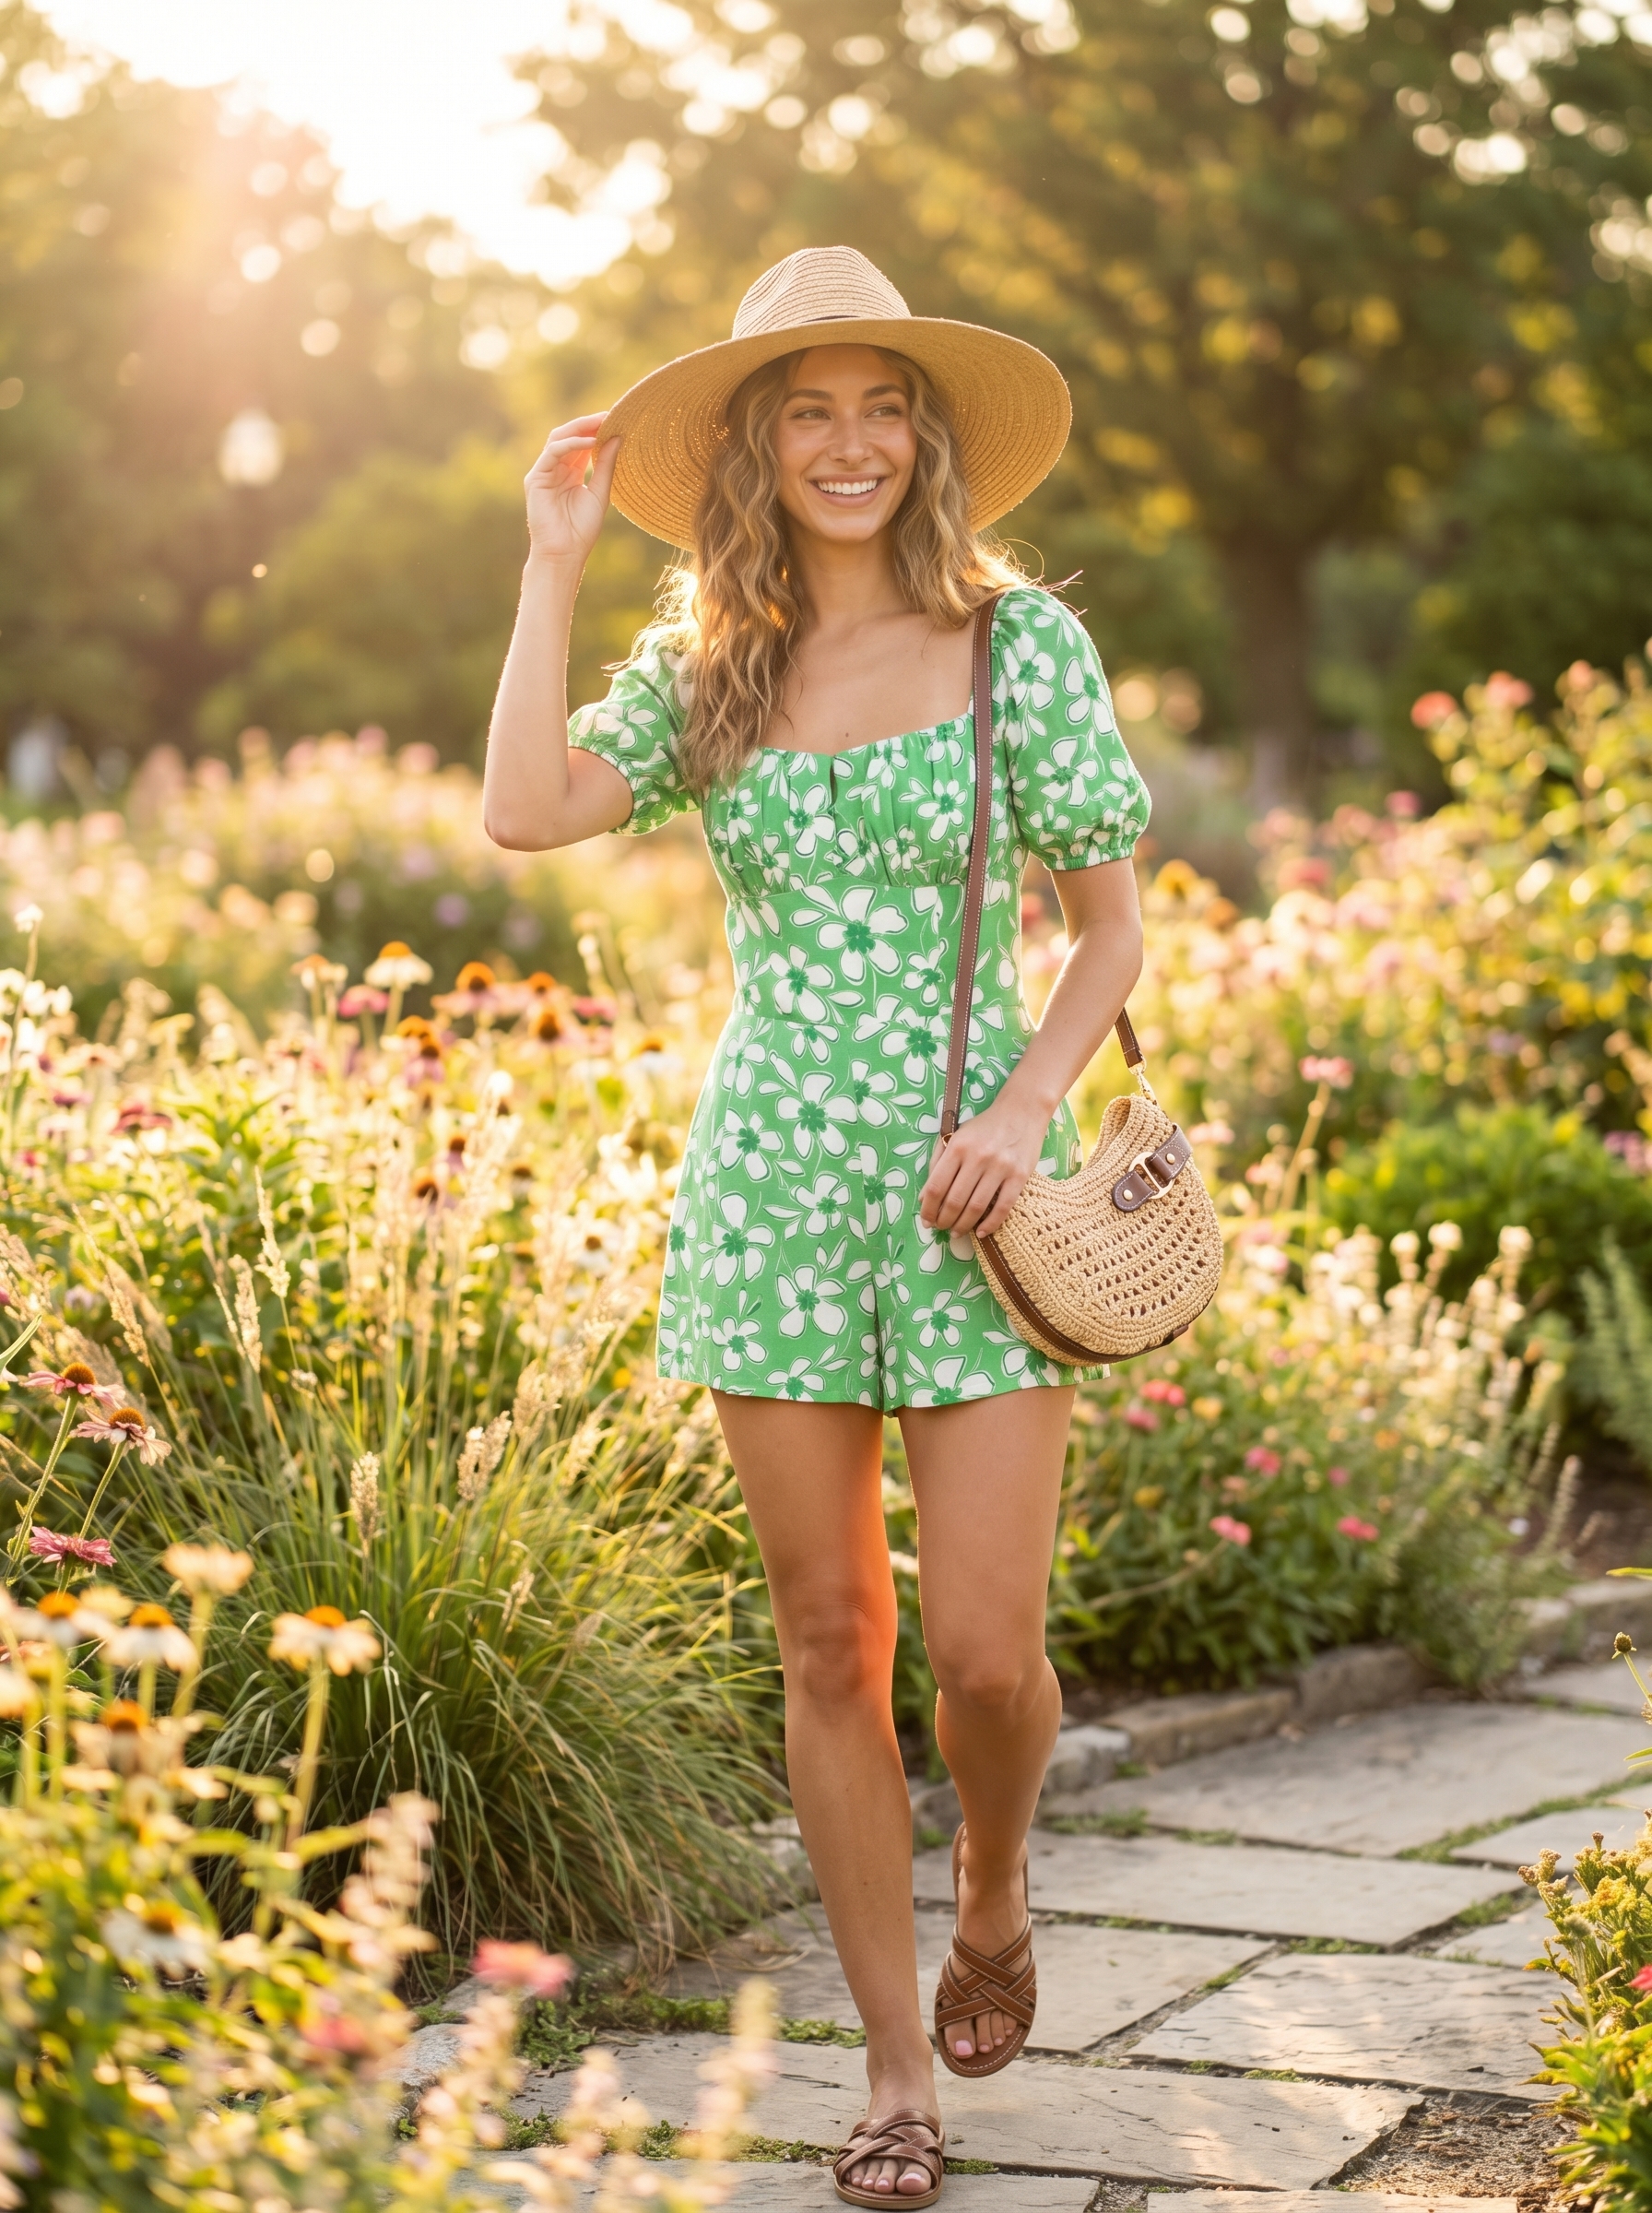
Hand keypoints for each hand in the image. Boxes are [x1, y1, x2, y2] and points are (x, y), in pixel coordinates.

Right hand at [524, 413, 619, 568]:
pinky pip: (553, 452)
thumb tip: (618, 437)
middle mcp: (555, 469)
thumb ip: (606, 466)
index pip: (583, 443)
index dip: (598, 430)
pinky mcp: (536, 478)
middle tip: (611, 414)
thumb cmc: (581, 531)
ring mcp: (544, 472)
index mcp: (571, 472)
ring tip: (602, 422)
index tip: (618, 419)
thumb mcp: (600, 493)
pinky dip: (571, 444)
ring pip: (559, 438)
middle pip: (569, 436)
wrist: (564, 555)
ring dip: (580, 428)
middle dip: (589, 424)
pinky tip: (590, 441)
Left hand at [919, 1093, 1047, 1237]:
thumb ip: (937, 1163)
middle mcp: (978, 1157)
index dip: (928, 1208)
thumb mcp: (955, 1136)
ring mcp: (1000, 1167)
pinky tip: (981, 1232)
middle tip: (941, 1228)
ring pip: (977, 1207)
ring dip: (963, 1225)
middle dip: (944, 1220)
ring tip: (956, 1232)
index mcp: (958, 1146)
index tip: (926, 1220)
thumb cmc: (984, 1126)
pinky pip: (1003, 1207)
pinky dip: (990, 1224)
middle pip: (955, 1200)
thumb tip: (924, 1198)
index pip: (936, 1186)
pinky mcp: (1020, 1176)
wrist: (1022, 1111)